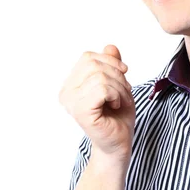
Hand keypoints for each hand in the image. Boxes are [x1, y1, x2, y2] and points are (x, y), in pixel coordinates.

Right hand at [59, 44, 135, 161]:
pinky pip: (102, 89)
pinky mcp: (81, 112)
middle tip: (124, 92)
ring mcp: (71, 103)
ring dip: (119, 88)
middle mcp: (66, 92)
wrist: (119, 143)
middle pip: (93, 64)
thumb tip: (110, 46)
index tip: (123, 75)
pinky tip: (116, 106)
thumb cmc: (117, 116)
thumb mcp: (118, 83)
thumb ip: (111, 65)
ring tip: (120, 101)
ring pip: (99, 76)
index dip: (109, 61)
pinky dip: (116, 95)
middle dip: (117, 75)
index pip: (88, 57)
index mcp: (70, 84)